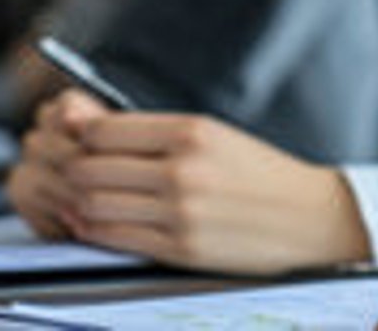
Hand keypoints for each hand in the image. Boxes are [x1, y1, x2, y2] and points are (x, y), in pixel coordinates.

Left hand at [21, 94, 370, 272]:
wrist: (307, 216)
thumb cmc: (256, 172)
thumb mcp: (211, 135)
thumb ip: (153, 132)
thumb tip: (86, 128)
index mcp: (191, 131)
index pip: (104, 129)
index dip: (79, 135)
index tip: (78, 139)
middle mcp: (183, 170)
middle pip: (91, 166)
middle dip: (71, 169)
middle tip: (69, 171)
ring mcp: (181, 213)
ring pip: (95, 203)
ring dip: (77, 201)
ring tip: (80, 197)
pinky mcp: (181, 249)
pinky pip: (115, 237)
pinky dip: (93, 229)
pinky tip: (93, 221)